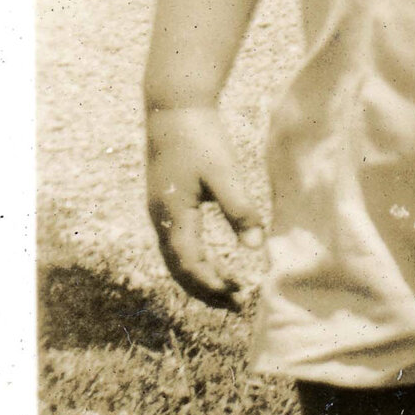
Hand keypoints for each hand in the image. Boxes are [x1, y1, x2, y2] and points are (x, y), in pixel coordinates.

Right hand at [146, 103, 263, 310]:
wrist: (173, 109)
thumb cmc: (200, 138)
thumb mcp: (224, 173)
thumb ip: (239, 209)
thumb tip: (255, 248)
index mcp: (173, 214)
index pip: (190, 264)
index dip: (213, 284)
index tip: (239, 294)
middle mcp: (160, 219)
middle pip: (179, 269)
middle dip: (206, 290)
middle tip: (236, 305)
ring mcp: (159, 213)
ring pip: (175, 259)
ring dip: (200, 278)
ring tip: (229, 290)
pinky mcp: (164, 205)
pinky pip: (176, 246)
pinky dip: (194, 262)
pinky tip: (213, 263)